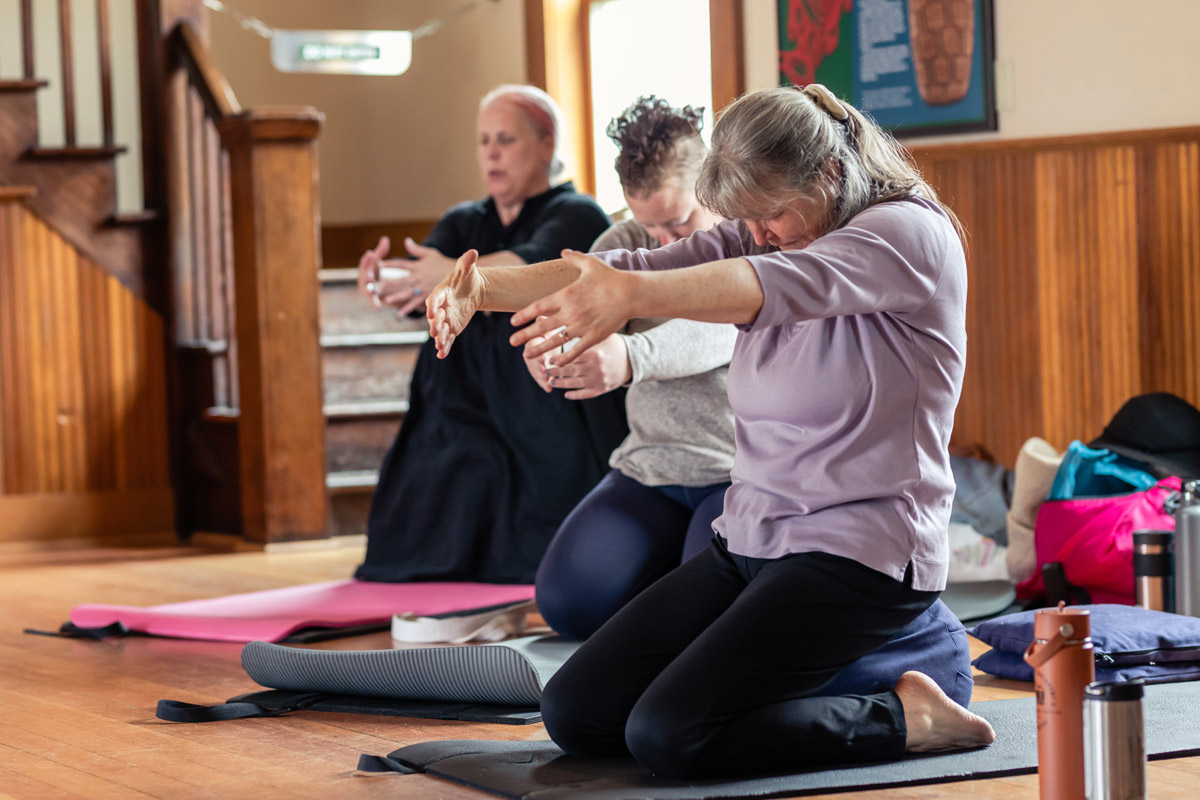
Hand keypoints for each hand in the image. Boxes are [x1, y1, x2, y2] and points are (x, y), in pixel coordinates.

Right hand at [357, 235, 389, 307]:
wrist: (380, 286)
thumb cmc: (377, 270)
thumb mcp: (379, 261)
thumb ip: (381, 251)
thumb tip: (385, 238)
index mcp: (365, 268)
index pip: (365, 262)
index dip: (368, 259)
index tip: (371, 253)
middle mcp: (363, 279)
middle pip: (364, 277)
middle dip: (366, 275)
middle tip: (370, 273)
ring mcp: (366, 289)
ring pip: (366, 289)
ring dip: (368, 290)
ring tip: (372, 291)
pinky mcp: (372, 298)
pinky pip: (372, 302)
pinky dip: (374, 304)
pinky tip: (377, 307)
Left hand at [374, 237, 455, 315]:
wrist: (458, 275)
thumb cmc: (442, 264)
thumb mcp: (430, 254)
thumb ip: (416, 249)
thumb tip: (406, 241)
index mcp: (417, 266)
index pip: (401, 264)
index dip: (389, 264)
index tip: (378, 264)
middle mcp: (418, 278)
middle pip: (400, 281)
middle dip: (387, 284)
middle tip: (375, 287)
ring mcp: (423, 288)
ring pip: (407, 294)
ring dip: (396, 297)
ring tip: (385, 300)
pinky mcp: (428, 296)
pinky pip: (416, 304)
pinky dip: (408, 308)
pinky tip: (400, 313)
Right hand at [427, 249, 482, 357]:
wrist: (471, 290)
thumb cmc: (466, 278)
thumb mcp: (466, 269)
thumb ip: (466, 262)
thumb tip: (473, 252)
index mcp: (440, 293)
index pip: (434, 299)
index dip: (433, 305)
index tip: (432, 311)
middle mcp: (439, 308)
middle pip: (435, 317)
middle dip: (435, 324)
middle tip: (436, 330)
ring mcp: (444, 320)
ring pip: (440, 330)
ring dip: (439, 338)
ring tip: (439, 345)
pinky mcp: (451, 328)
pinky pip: (446, 339)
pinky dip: (444, 347)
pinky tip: (441, 355)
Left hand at [509, 250, 635, 366]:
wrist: (631, 293)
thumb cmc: (610, 278)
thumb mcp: (590, 264)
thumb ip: (574, 258)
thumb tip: (563, 251)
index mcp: (566, 295)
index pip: (538, 307)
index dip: (524, 315)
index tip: (513, 322)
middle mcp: (570, 312)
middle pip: (542, 326)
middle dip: (525, 335)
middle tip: (512, 342)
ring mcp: (581, 326)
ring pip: (555, 341)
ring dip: (539, 349)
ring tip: (527, 356)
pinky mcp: (593, 337)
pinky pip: (575, 350)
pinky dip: (563, 357)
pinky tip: (554, 362)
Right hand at [521, 326, 554, 391]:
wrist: (555, 338)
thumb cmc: (552, 329)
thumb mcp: (551, 325)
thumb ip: (545, 322)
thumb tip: (540, 315)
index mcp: (533, 340)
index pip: (531, 346)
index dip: (535, 352)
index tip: (543, 359)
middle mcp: (531, 352)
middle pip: (531, 361)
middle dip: (537, 367)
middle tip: (543, 372)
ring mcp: (534, 362)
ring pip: (534, 371)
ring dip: (540, 377)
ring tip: (547, 382)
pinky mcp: (539, 371)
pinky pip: (541, 378)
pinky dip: (544, 384)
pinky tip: (549, 390)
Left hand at [543, 334, 630, 398]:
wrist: (632, 359)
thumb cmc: (612, 344)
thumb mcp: (599, 334)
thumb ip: (580, 331)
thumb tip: (558, 323)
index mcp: (594, 354)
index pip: (571, 358)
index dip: (559, 360)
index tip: (549, 360)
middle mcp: (596, 368)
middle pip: (570, 371)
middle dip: (556, 372)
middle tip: (545, 371)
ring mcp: (599, 380)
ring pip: (575, 384)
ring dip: (561, 384)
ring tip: (551, 381)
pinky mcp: (603, 389)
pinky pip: (586, 394)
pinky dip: (575, 395)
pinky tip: (566, 394)